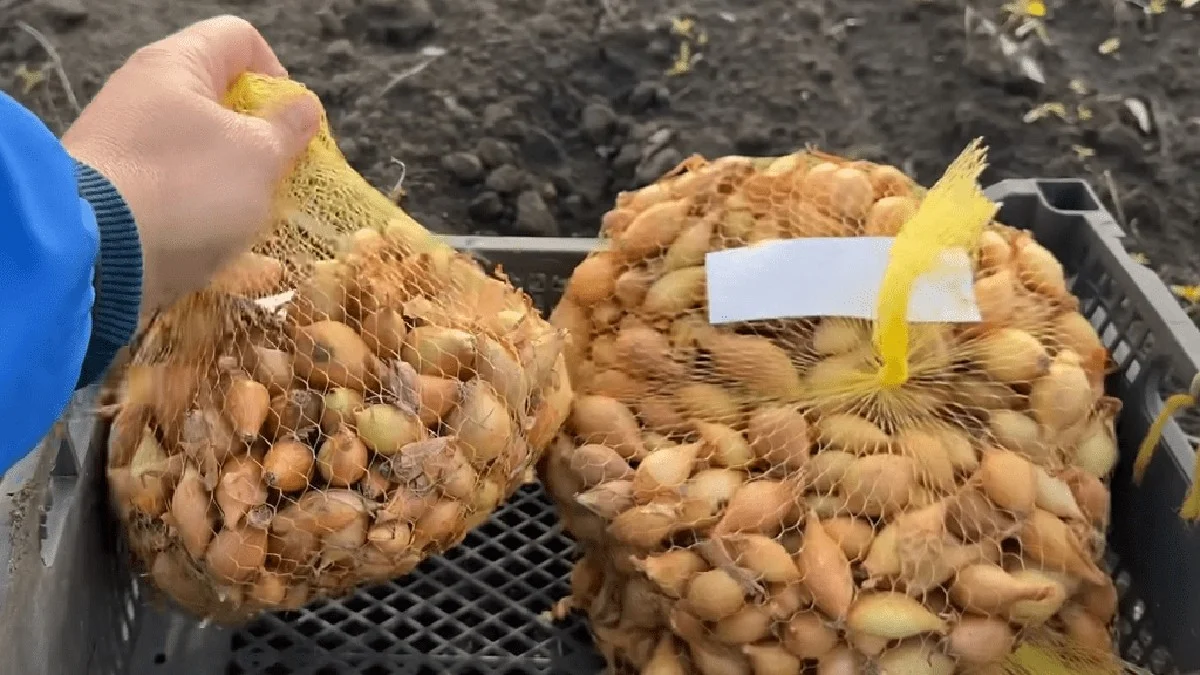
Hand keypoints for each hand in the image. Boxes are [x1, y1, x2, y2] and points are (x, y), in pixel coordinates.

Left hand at [62, 15, 320, 312]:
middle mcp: (144, 95)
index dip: (278, 75)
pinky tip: (226, 250)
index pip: (240, 39)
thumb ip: (288, 128)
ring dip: (236, 184)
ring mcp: (125, 145)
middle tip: (279, 175)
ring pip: (199, 153)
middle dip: (260, 139)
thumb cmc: (187, 189)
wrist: (94, 255)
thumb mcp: (258, 156)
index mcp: (177, 66)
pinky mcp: (117, 194)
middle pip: (219, 100)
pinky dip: (204, 216)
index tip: (291, 124)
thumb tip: (303, 106)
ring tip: (255, 218)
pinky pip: (175, 194)